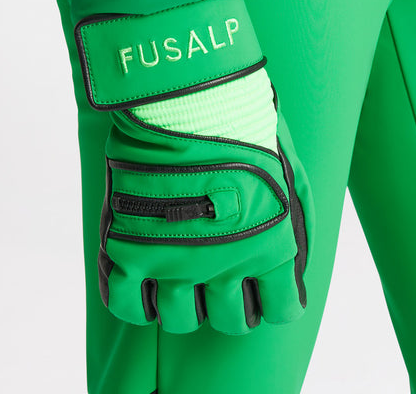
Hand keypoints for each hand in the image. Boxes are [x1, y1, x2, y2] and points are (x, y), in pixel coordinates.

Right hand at [99, 71, 311, 333]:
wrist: (191, 94)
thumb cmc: (245, 122)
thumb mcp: (288, 171)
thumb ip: (292, 221)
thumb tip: (292, 260)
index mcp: (272, 247)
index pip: (282, 308)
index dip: (274, 299)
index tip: (266, 288)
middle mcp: (225, 265)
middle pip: (230, 320)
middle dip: (230, 304)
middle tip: (222, 280)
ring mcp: (174, 261)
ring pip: (179, 318)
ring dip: (184, 302)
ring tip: (181, 274)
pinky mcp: (129, 248)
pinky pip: (123, 303)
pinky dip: (133, 302)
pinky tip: (141, 285)